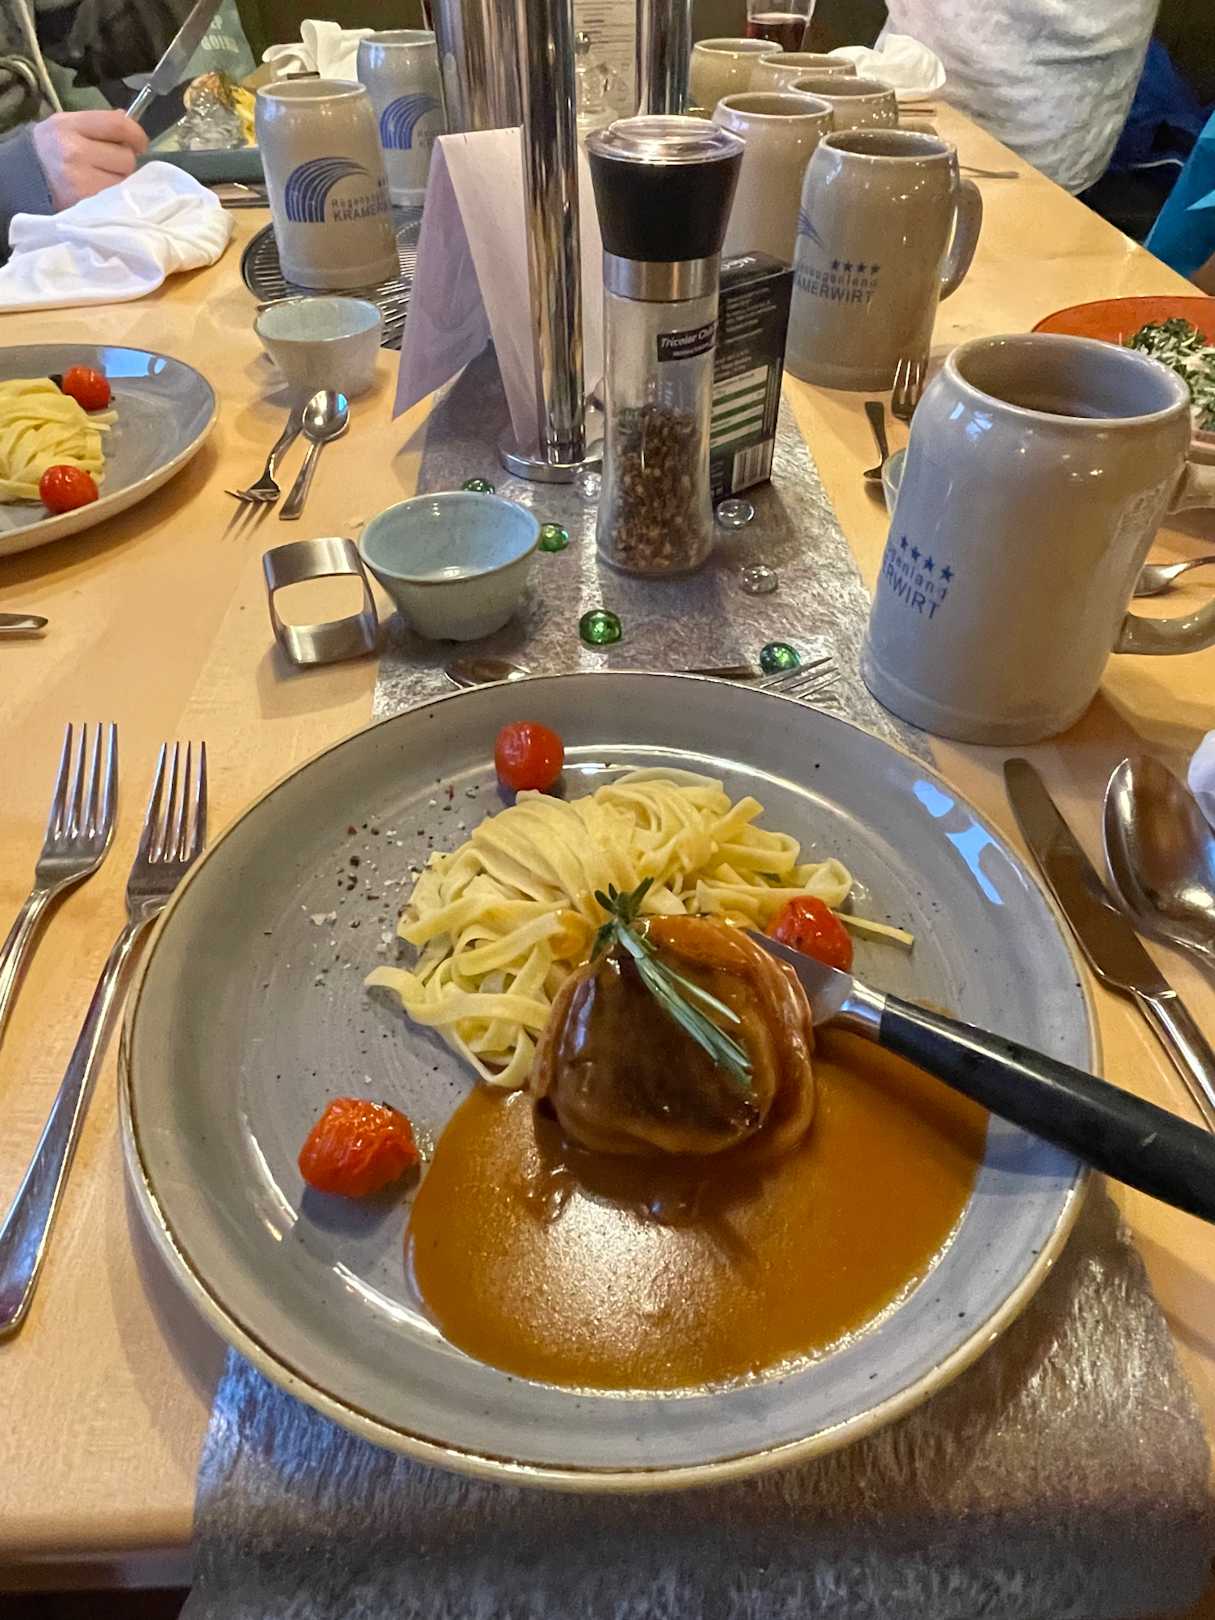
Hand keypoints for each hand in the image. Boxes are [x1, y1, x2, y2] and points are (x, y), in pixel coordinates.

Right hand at [30, 110, 148, 210]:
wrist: (25, 178)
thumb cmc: (52, 149)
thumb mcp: (67, 125)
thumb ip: (98, 123)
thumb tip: (127, 119)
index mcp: (69, 126)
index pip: (118, 125)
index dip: (136, 134)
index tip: (139, 143)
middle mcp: (74, 152)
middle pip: (126, 157)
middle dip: (124, 161)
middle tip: (110, 163)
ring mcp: (80, 181)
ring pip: (125, 181)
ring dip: (121, 181)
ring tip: (103, 178)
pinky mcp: (85, 204)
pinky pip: (117, 200)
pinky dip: (115, 197)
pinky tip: (102, 192)